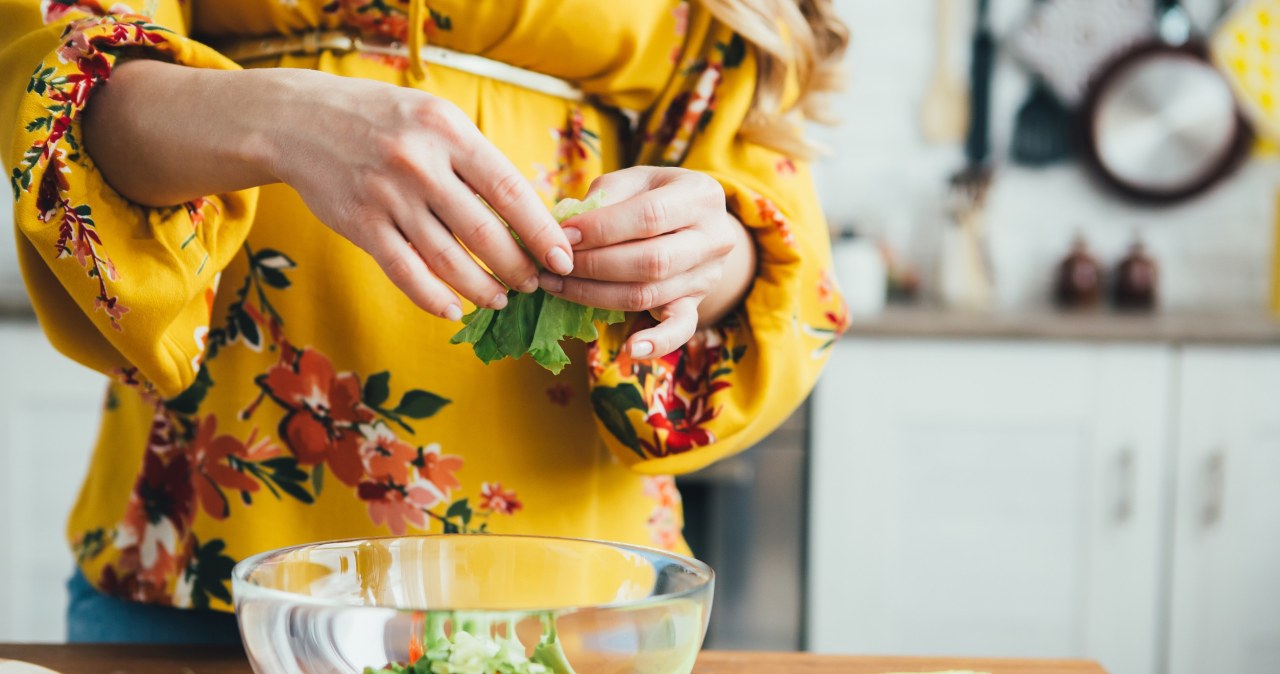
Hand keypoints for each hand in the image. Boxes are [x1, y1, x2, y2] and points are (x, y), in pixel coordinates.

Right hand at [84, 61, 572, 320]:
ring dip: (482, 287)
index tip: (564, 258)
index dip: (541, 231)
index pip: (509, 189)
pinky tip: (455, 310)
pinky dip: (434, 298)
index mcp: (448, 131)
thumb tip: (529, 213)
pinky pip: (406, 273)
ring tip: (501, 298)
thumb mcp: (434, 119)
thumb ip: (474, 160)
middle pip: (484, 232)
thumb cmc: (383, 121)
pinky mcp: (360, 225)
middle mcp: (419, 163)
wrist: (299, 120)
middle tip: (535, 284)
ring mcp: (387, 196)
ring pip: (448, 260)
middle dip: (518, 267)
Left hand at [538, 167, 755, 359]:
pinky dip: (657, 343)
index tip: (563, 235)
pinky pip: (680, 329)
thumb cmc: (653, 196)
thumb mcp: (634, 181)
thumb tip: (564, 232)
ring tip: (558, 287)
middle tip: (556, 264)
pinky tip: (631, 350)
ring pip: (650, 294)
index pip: (649, 216)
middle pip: (651, 261)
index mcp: (701, 196)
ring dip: (596, 295)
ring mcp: (708, 276)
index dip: (602, 229)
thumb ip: (605, 199)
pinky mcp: (696, 304)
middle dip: (595, 265)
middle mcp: (715, 238)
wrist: (692, 222)